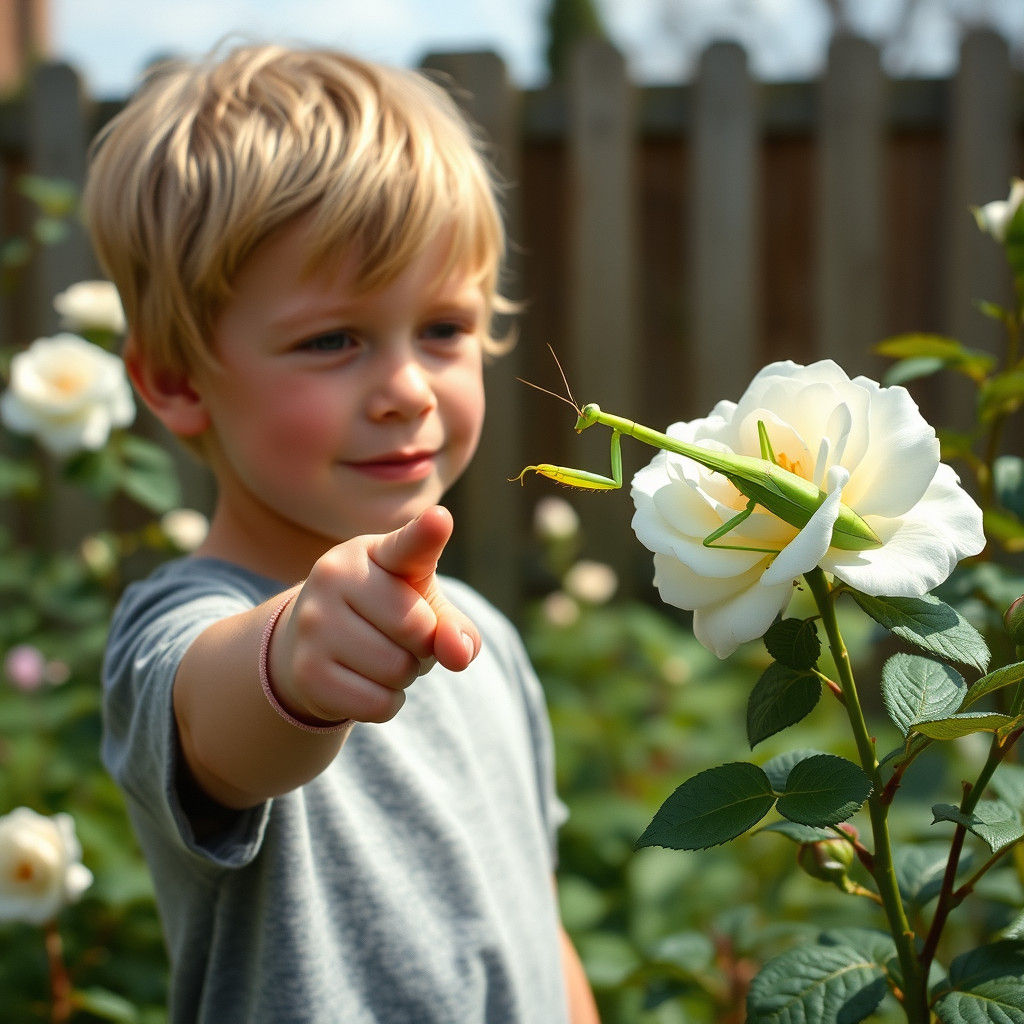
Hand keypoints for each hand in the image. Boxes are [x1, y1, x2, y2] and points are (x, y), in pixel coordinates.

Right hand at [267, 506, 480, 724]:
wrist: (306, 645)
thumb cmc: (383, 617)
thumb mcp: (424, 609)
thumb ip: (454, 625)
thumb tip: (460, 654)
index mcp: (373, 551)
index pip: (407, 545)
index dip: (427, 534)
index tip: (440, 520)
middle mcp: (335, 576)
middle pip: (418, 629)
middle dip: (422, 645)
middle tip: (396, 637)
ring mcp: (314, 623)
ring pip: (398, 670)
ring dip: (404, 676)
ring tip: (377, 658)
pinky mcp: (306, 671)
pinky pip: (378, 704)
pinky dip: (387, 703)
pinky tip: (364, 683)